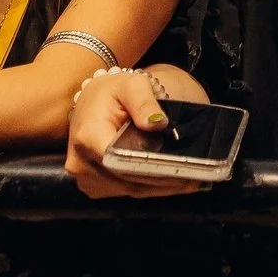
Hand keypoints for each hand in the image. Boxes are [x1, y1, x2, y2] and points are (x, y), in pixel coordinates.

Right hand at [66, 71, 203, 200]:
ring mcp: (86, 177)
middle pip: (128, 180)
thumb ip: (144, 102)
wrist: (94, 101)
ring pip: (129, 190)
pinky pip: (126, 191)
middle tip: (196, 178)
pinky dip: (150, 188)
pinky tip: (173, 183)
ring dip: (161, 188)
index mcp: (88, 137)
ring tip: (191, 181)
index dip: (151, 169)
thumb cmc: (112, 92)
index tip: (180, 170)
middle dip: (163, 181)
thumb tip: (157, 123)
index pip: (121, 162)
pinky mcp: (94, 185)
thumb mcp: (131, 85)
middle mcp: (81, 162)